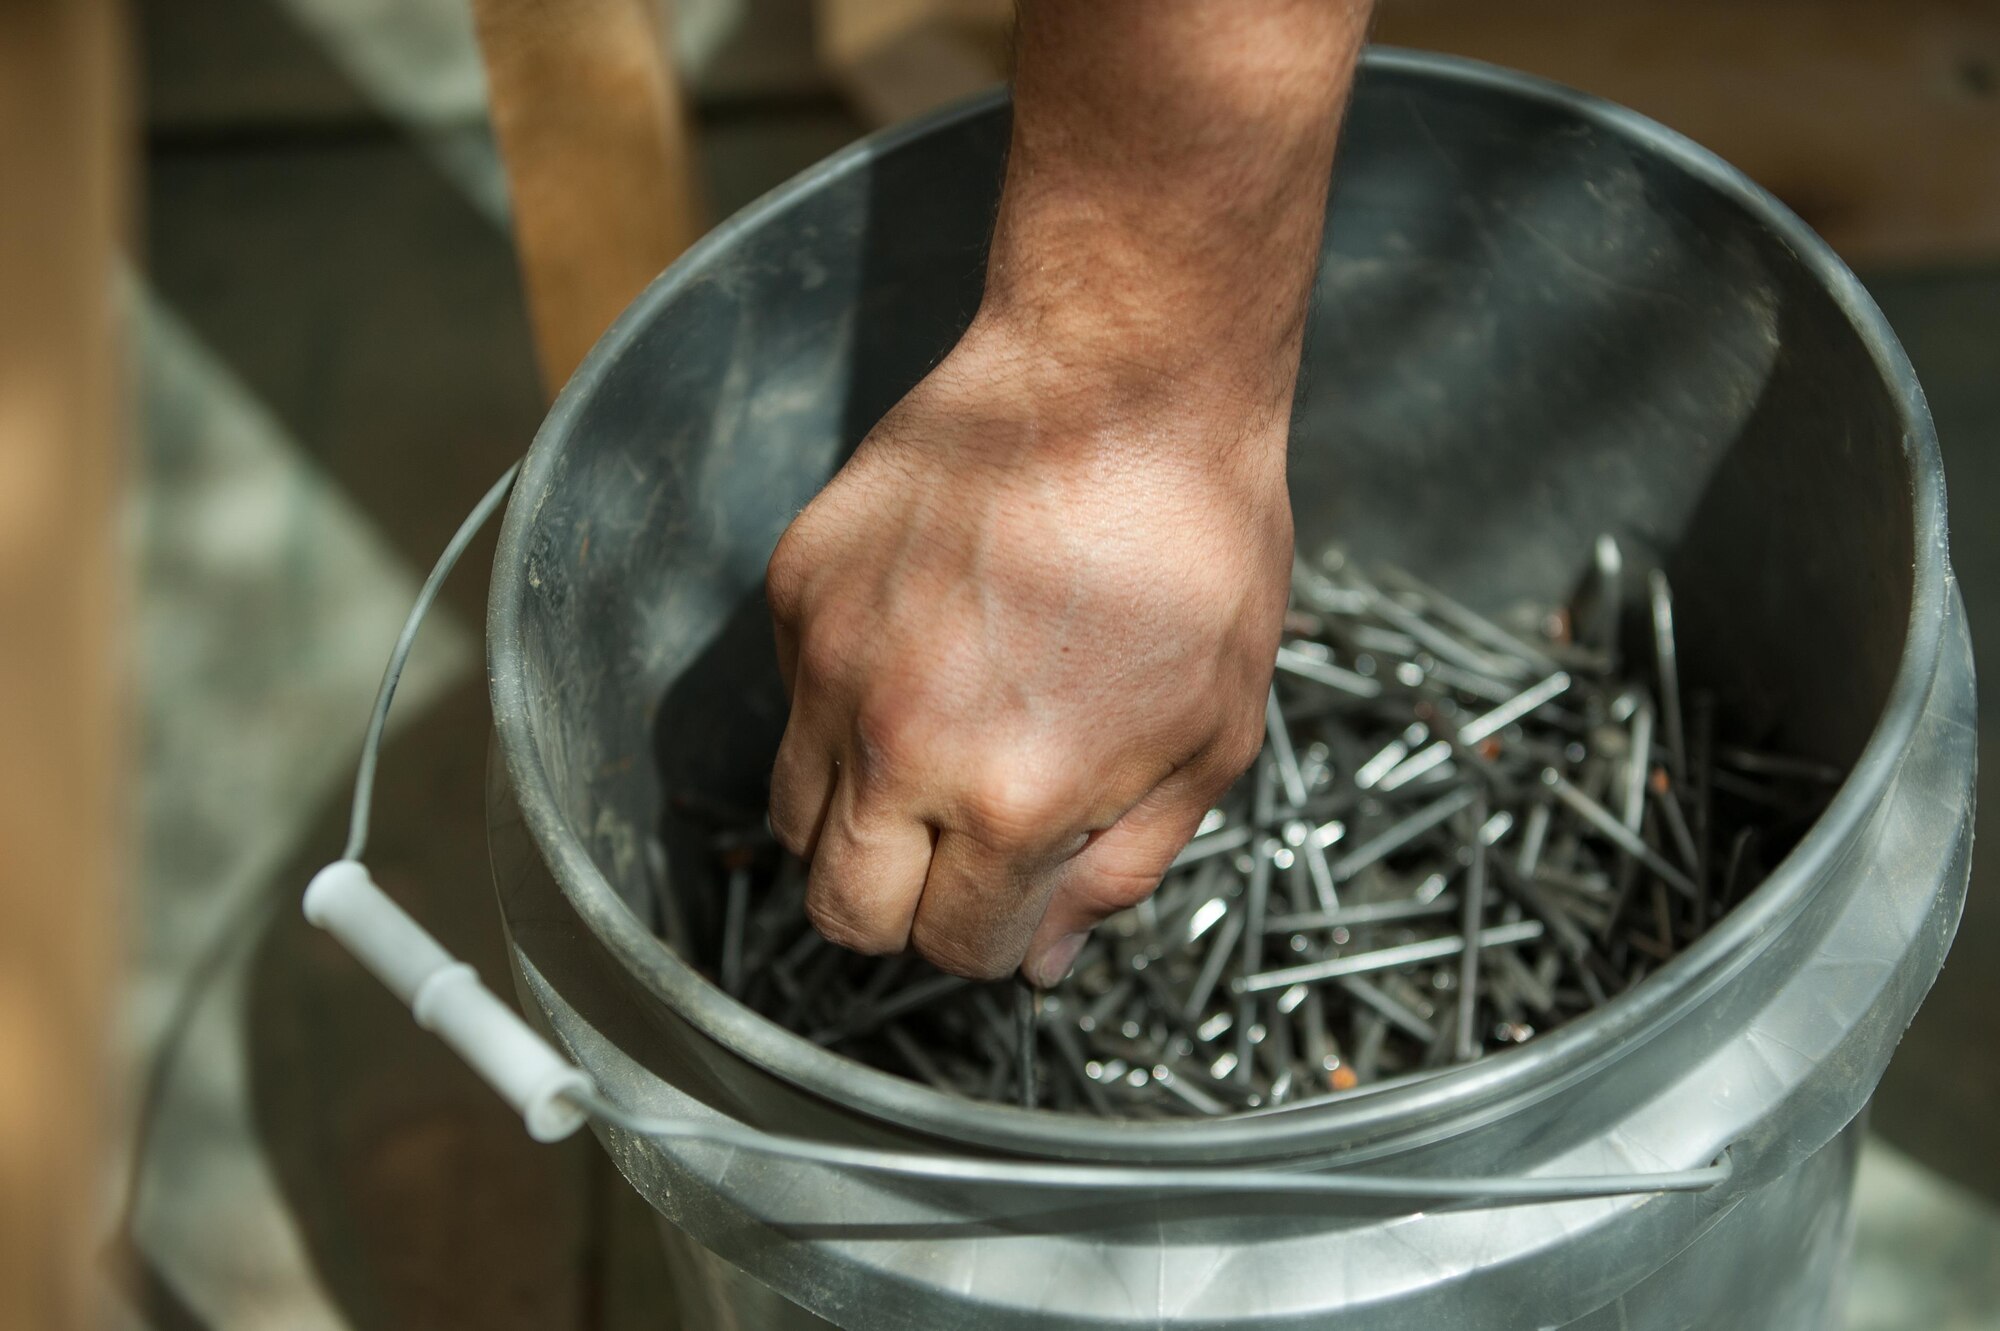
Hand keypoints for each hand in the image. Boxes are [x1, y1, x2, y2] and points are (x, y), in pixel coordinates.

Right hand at [765, 313, 1291, 985]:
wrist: (1123, 377)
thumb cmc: (1193, 545)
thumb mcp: (1210, 735)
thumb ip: (1121, 866)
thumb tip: (1045, 958)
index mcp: (1015, 799)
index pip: (955, 947)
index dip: (996, 938)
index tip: (1020, 897)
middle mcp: (898, 746)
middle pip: (843, 913)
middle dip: (906, 911)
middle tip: (964, 855)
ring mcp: (832, 662)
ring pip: (793, 820)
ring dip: (861, 822)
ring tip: (940, 753)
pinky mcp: (799, 588)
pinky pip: (792, 704)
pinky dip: (842, 713)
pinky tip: (923, 653)